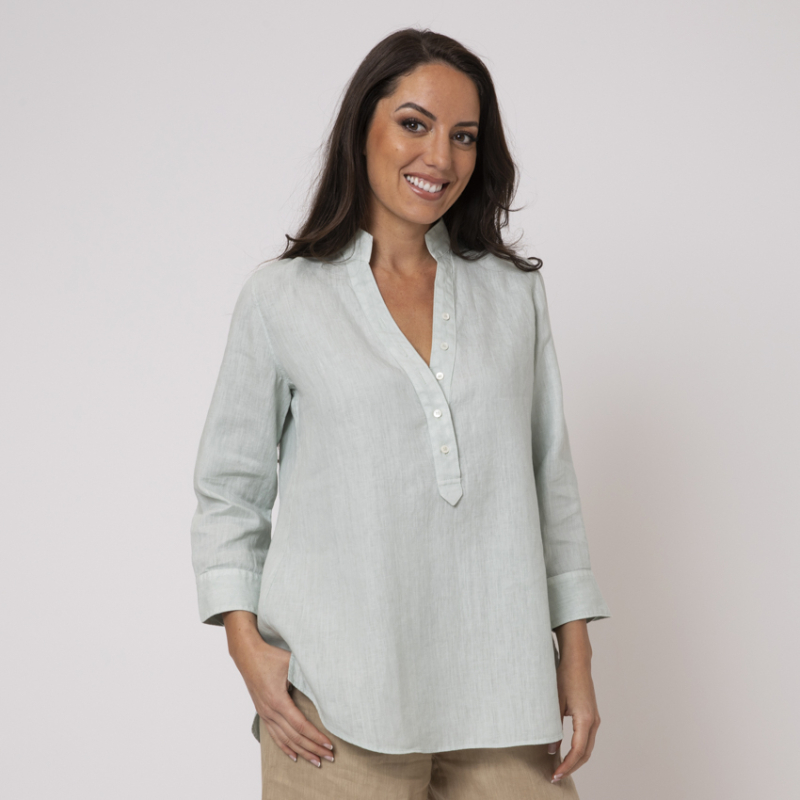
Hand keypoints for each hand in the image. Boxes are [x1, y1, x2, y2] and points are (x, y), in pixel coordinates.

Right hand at [222, 611, 334, 766]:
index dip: (316, 737)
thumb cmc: (270, 657)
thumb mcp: (291, 663)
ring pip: (285, 740)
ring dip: (302, 751)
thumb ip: (306, 673)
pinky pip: (274, 735)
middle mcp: (270, 711)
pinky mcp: (263, 712)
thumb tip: (326, 680)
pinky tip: (294, 756)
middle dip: (313, 749)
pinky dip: (285, 747)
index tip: (329, 745)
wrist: (248, 656)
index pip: (301, 726)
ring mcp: (265, 714)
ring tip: (316, 761)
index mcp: (278, 701)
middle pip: (295, 737)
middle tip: (329, 757)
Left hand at [546, 620, 600, 783]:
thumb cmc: (565, 677)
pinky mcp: (592, 715)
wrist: (577, 661)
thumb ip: (553, 727)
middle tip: (556, 776)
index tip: (555, 774)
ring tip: (560, 768)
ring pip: (588, 748)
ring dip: (576, 760)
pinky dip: (579, 750)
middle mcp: (594, 722)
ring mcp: (595, 718)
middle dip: (572, 767)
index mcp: (586, 720)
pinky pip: (587, 739)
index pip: (578, 751)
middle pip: (585, 754)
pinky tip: (567, 753)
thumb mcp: (555, 703)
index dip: (567, 766)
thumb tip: (551, 750)